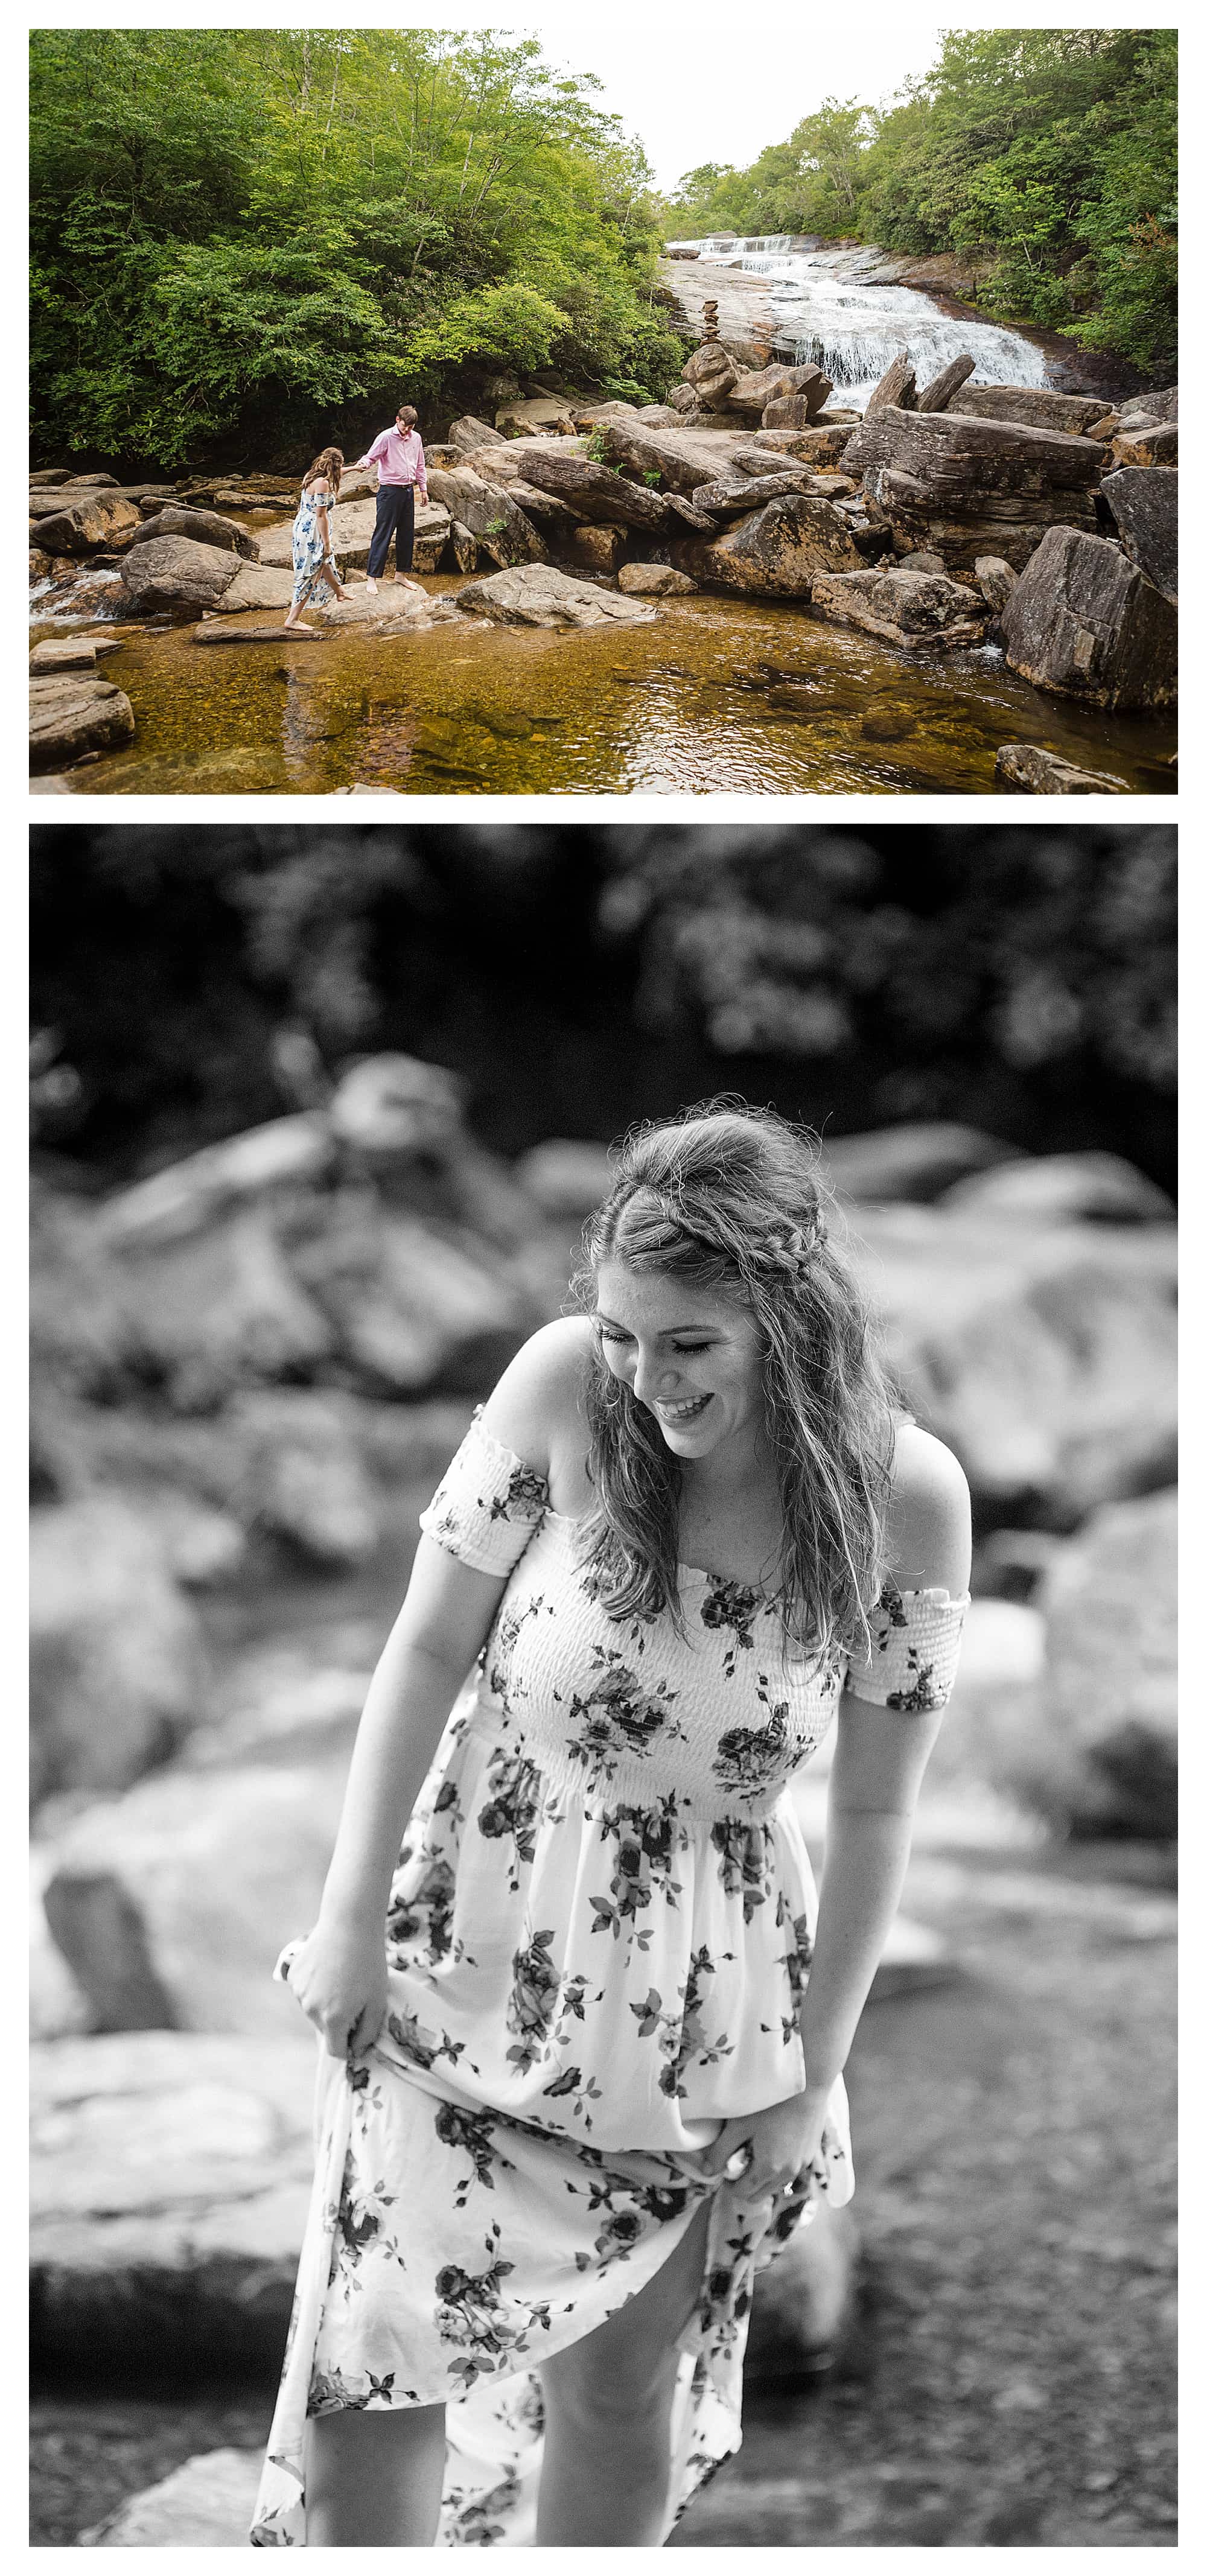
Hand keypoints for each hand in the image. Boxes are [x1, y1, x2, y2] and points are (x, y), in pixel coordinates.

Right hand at [278, 1917, 388, 2059]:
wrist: (349, 1924)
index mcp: (333, 2019)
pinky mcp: (293, 1976)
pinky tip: (328, 1968)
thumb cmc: (369, 1963)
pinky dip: (315, 1987)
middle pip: (325, 2029)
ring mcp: (299, 1992)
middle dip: (339, 2021)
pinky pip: (305, 1992)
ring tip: (342, 1978)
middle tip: (355, 1996)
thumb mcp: (378, 2001)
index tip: (358, 2035)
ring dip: (326, 2003)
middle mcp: (311, 2010)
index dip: (348, 2047)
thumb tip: (356, 2051)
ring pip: (314, 2010)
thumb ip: (367, 2032)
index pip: (335, 2051)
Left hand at [699, 2092, 831, 2202]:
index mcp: (768, 2169)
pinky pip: (788, 2173)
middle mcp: (787, 2174)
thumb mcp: (740, 2125)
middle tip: (738, 2161)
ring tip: (756, 2150)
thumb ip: (721, 2150)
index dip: (729, 2183)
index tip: (725, 2166)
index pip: (743, 2194)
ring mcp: (801, 2166)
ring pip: (775, 2185)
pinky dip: (777, 2168)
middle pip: (759, 2195)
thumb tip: (707, 2171)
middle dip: (745, 2185)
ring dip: (762, 2177)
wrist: (809, 2086)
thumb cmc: (772, 2103)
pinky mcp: (809, 2156)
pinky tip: (773, 2144)